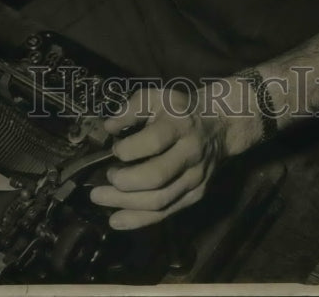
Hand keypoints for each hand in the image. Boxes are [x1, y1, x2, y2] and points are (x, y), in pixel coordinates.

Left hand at [89, 84, 229, 229]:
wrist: (218, 125)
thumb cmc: (179, 109)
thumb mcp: (156, 97)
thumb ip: (131, 109)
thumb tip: (108, 128)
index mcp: (180, 124)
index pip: (154, 141)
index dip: (129, 149)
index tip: (114, 149)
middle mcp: (190, 153)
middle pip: (156, 177)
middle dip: (124, 181)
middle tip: (105, 177)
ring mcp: (195, 178)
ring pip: (160, 200)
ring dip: (126, 204)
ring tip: (100, 198)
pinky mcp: (195, 195)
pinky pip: (166, 212)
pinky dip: (139, 220)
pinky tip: (117, 220)